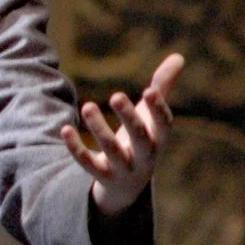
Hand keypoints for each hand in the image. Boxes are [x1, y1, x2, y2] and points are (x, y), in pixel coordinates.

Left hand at [61, 53, 183, 215]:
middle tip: (115, 95)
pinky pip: (88, 164)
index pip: (164, 126)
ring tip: (87, 106)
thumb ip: (163, 88)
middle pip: (140, 139)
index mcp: (159, 141)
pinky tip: (65, 129)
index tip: (149, 91)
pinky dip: (76, 148)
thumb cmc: (142, 141)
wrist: (127, 187)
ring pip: (112, 151)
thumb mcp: (151, 118)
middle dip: (128, 118)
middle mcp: (145, 158)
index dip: (158, 110)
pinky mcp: (102, 177)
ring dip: (99, 129)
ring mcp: (123, 170)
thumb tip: (178, 56)